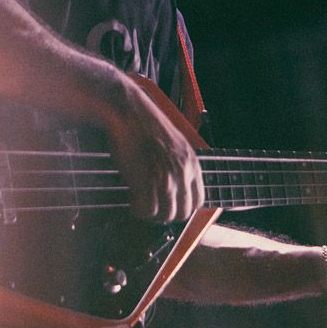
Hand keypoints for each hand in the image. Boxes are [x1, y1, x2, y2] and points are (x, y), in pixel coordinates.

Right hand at [101, 76, 203, 221]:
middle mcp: (183, 173)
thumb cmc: (145, 125)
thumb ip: (179, 164)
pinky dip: (139, 210)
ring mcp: (165, 179)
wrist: (128, 112)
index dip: (182, 207)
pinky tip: (132, 200)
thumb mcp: (174, 143)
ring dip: (152, 214)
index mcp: (192, 163)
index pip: (198, 201)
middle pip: (183, 212)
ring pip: (165, 215)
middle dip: (166, 214)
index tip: (170, 206)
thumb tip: (176, 185)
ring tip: (140, 204)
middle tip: (151, 207)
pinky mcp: (146, 182)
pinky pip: (148, 210)